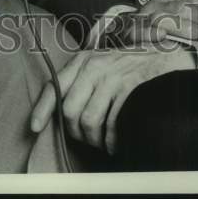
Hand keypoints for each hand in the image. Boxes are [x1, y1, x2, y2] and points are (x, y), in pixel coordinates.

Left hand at [31, 46, 195, 155]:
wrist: (163, 55)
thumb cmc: (128, 63)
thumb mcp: (100, 62)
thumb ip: (80, 79)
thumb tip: (61, 109)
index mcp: (82, 61)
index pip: (54, 86)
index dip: (42, 110)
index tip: (34, 128)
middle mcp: (93, 67)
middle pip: (69, 110)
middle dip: (75, 132)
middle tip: (87, 138)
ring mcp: (112, 78)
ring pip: (89, 120)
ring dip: (94, 140)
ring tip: (102, 142)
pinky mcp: (129, 89)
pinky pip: (112, 125)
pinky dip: (111, 141)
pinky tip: (115, 143)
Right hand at [111, 0, 197, 45]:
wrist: (122, 36)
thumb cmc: (157, 33)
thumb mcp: (179, 25)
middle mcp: (159, 4)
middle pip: (182, 5)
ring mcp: (145, 17)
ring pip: (166, 16)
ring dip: (183, 25)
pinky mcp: (133, 31)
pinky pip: (145, 31)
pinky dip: (155, 33)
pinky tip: (165, 36)